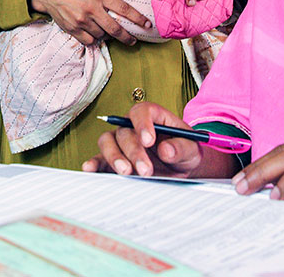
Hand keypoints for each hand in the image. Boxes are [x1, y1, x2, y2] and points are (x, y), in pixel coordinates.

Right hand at [28, 0, 148, 45]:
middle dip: (127, 37)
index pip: (122, 8)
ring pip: (101, 35)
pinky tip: (96, 34)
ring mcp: (81, 21)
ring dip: (107, 35)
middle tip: (134, 41)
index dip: (137, 18)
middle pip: (114, 29)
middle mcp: (91, 9)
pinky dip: (94, 39)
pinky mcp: (73, 29)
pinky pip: (89, 40)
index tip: (147, 24)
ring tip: (109, 31)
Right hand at [82, 102, 233, 178]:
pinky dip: (94, 163)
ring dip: (114, 156)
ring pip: (107, 141)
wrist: (180, 170)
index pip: (141, 111)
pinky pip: (99, 158)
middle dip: (134, 152)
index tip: (149, 141)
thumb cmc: (185, 152)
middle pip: (124, 132)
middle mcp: (132, 126)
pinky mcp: (112, 159)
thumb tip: (165, 150)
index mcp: (153, 116)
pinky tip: (90, 169)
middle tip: (147, 170)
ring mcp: (120, 142)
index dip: (143, 124)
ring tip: (126, 172)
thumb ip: (182, 148)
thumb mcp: (192, 150)